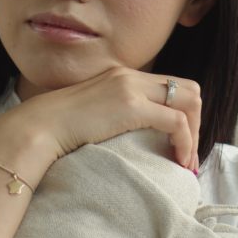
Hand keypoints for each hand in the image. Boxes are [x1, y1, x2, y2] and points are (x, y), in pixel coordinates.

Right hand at [1, 66, 201, 170]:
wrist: (40, 127)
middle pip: (189, 90)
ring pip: (189, 102)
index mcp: (123, 76)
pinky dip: (185, 142)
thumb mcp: (94, 112)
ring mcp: (132, 89)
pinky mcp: (132, 107)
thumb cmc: (60, 128)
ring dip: (194, 133)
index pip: (171, 86)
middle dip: (197, 122)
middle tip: (188, 153)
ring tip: (186, 161)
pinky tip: (179, 160)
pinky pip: (176, 122)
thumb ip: (115, 114)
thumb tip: (133, 136)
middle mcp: (131, 76)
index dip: (185, 114)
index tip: (180, 143)